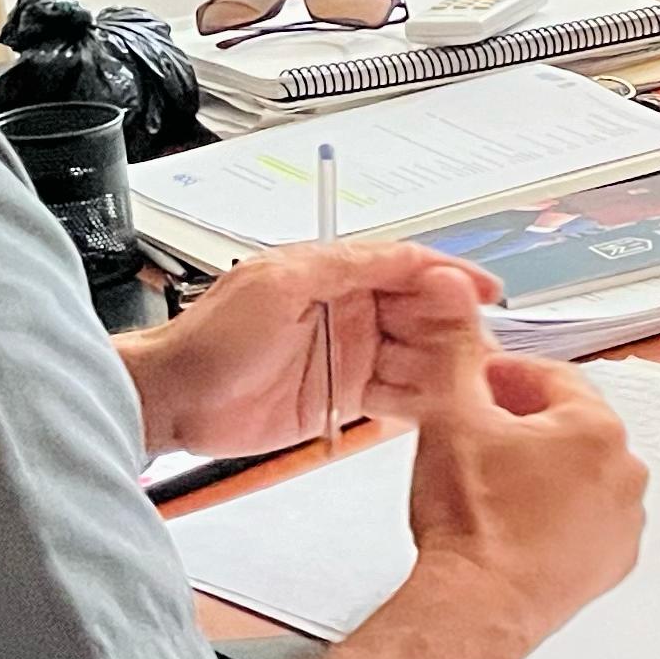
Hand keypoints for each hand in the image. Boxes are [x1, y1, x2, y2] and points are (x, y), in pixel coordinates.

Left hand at [125, 242, 500, 460]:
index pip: (408, 267)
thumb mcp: (280, 285)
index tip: (484, 291)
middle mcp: (350, 312)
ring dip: (446, 364)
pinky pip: (400, 394)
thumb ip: (344, 266)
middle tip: (482, 345)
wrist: (175, 399)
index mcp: (335, 274)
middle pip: (423, 312)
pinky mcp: (346, 398)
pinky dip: (424, 398)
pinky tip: (444, 404)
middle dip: (456, 325)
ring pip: (418, 355)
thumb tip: (405, 255)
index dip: (450, 276)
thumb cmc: (211, 338)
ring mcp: (351, 355)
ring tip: (470, 379)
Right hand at [395, 352, 650, 658]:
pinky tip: (516, 519)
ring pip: (579, 472)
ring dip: (542, 467)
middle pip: (570, 424)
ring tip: (492, 480)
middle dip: (524, 420)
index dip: (505, 374)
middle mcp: (624, 471)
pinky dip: (557, 512)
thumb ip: (455, 355)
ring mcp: (624, 520)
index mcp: (597, 428)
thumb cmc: (471, 525)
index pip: (552, 377)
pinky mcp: (613, 561)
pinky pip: (587, 518)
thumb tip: (456, 306)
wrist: (476, 606)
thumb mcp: (450, 418)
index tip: (480, 380)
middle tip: (479, 428)